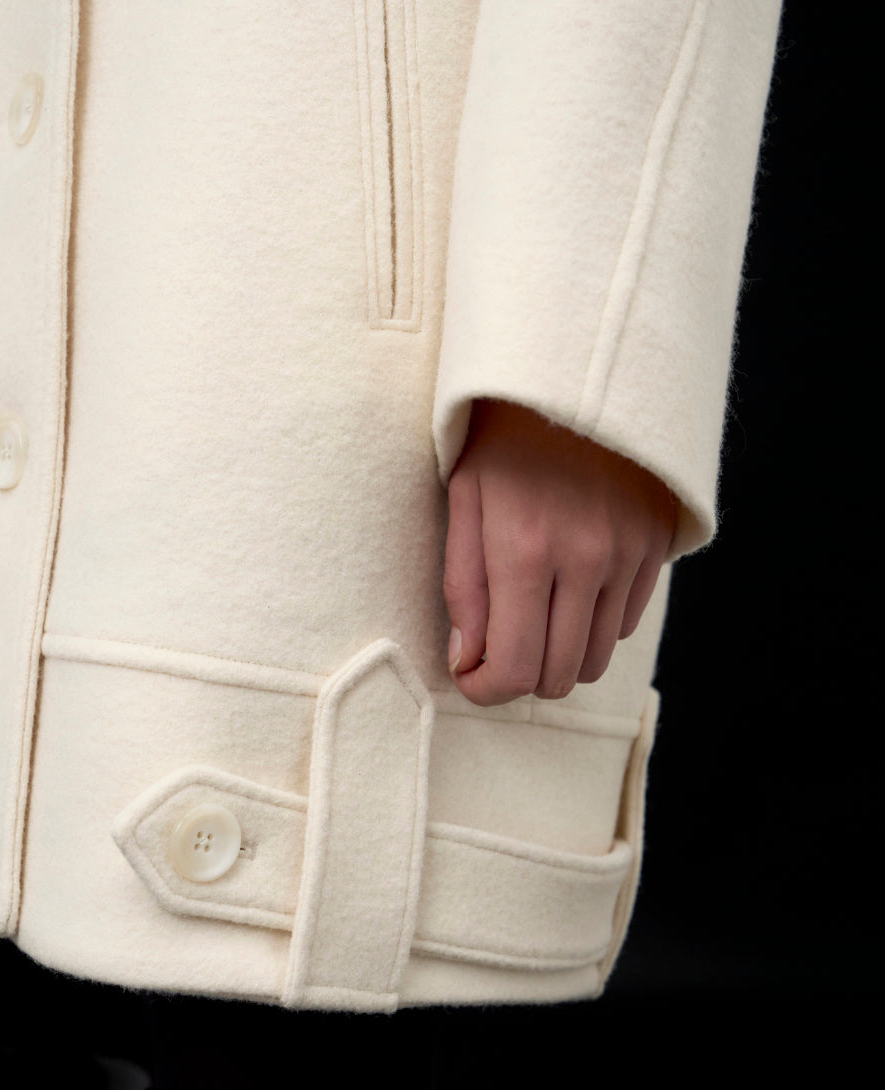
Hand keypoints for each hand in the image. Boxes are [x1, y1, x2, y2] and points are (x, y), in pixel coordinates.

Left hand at [443, 397, 676, 706]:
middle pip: (560, 676)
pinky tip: (570, 591)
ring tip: (532, 621)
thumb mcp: (465, 496)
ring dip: (559, 656)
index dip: (487, 689)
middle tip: (498, 649)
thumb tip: (466, 658)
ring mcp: (630, 554)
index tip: (472, 676)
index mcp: (525, 550)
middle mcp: (586, 560)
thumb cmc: (506, 433)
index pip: (515, 668)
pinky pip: (626, 623)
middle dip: (521, 678)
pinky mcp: (657, 546)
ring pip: (597, 658)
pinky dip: (594, 625)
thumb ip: (463, 585)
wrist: (582, 368)